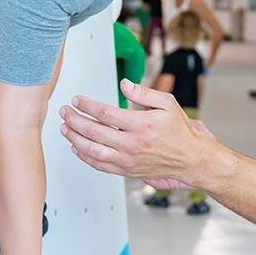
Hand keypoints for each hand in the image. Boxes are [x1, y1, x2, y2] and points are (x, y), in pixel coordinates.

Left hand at [60, 79, 217, 190]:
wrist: (190, 159)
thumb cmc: (179, 131)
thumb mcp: (167, 103)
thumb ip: (144, 93)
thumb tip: (124, 83)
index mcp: (141, 124)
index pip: (105, 113)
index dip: (87, 106)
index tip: (77, 100)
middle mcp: (132, 144)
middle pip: (94, 132)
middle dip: (75, 120)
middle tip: (65, 112)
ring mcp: (128, 160)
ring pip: (93, 151)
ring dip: (75, 139)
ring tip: (65, 129)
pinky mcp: (127, 170)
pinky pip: (100, 165)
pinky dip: (85, 157)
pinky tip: (77, 148)